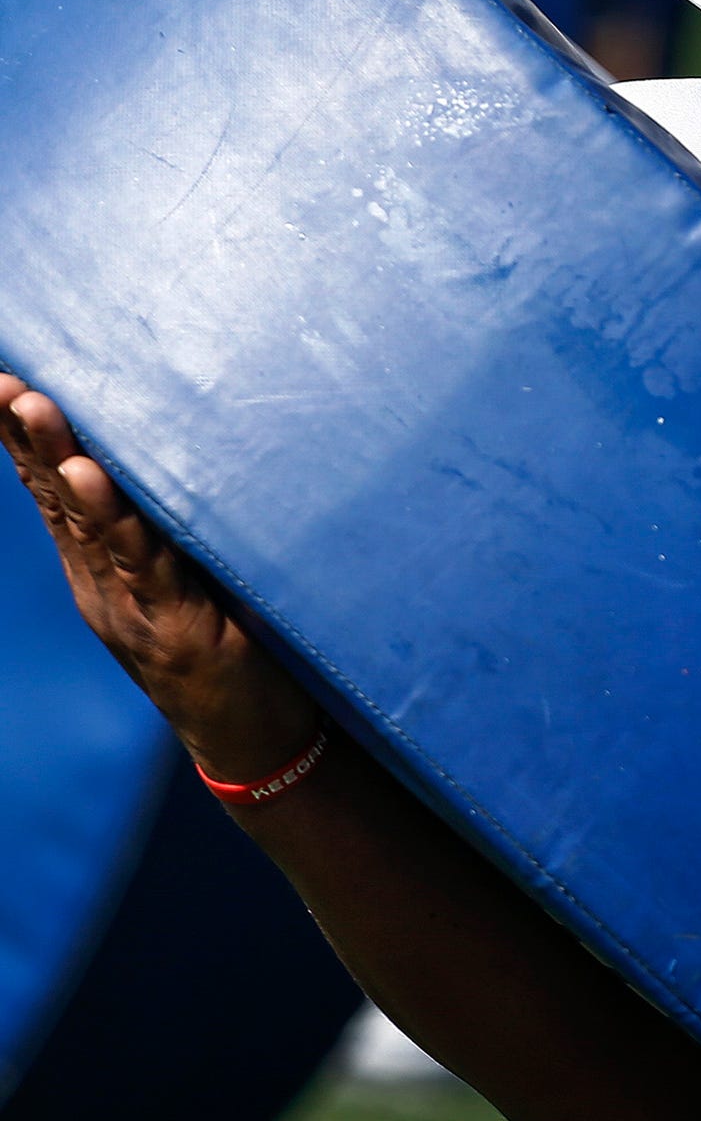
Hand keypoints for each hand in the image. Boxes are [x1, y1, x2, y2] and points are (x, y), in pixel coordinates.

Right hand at [0, 377, 318, 783]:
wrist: (255, 740)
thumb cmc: (231, 649)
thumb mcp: (189, 580)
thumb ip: (170, 530)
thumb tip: (174, 456)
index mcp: (103, 568)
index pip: (54, 492)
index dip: (24, 439)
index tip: (3, 381)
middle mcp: (103, 583)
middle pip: (56, 498)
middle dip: (27, 436)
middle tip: (5, 381)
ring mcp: (132, 606)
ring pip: (87, 524)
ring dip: (58, 463)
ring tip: (35, 409)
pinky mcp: (175, 626)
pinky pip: (143, 564)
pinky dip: (116, 521)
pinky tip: (89, 481)